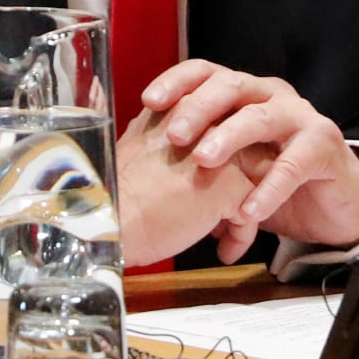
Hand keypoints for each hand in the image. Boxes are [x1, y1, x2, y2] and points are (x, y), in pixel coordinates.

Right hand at [113, 108, 258, 267]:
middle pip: (240, 152)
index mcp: (181, 107)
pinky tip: (224, 251)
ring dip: (239, 213)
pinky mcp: (230, 185)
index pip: (219, 127)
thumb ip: (164, 138)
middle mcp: (207, 121)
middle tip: (223, 214)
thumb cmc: (115, 193)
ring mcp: (223, 153)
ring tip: (223, 235)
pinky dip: (240, 236)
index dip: (217, 161)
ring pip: (250, 182)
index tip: (205, 186)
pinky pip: (249, 214)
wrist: (108, 218)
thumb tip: (178, 149)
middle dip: (235, 186)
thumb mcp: (138, 146)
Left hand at [143, 61, 358, 259]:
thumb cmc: (270, 180)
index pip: (206, 72)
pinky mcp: (324, 146)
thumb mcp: (227, 168)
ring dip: (230, 136)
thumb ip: (194, 159)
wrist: (329, 205)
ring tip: (205, 161)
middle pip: (231, 86)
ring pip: (260, 117)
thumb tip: (141, 165)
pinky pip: (293, 164)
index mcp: (243, 94)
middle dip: (199, 107)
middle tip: (175, 135)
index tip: (149, 102)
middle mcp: (270, 96)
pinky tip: (247, 211)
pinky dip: (268, 189)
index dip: (177, 82)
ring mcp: (300, 117)